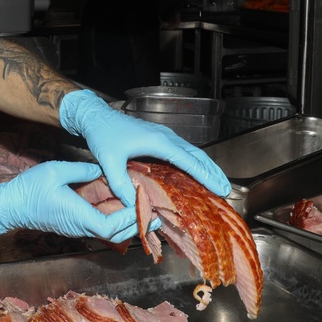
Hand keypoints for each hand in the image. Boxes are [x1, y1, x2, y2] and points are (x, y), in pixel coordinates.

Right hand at [0, 161, 141, 242]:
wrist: (11, 205)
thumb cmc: (30, 189)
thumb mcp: (56, 171)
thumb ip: (82, 169)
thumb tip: (101, 168)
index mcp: (79, 216)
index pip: (111, 226)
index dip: (129, 219)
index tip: (143, 205)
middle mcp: (81, 227)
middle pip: (116, 234)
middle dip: (137, 226)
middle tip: (156, 216)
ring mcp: (78, 228)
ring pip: (110, 233)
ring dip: (129, 225)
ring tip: (146, 214)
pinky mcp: (75, 224)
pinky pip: (101, 227)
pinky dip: (117, 222)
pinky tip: (124, 211)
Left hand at [59, 89, 230, 205]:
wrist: (95, 116)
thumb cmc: (103, 133)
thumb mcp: (109, 161)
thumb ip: (120, 184)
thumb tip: (134, 205)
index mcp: (158, 141)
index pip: (189, 161)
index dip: (206, 176)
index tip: (220, 188)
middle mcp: (165, 137)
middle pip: (196, 155)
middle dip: (212, 172)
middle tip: (226, 190)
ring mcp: (163, 136)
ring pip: (191, 152)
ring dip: (205, 167)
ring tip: (217, 183)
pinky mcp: (158, 138)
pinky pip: (182, 151)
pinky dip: (194, 163)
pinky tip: (195, 173)